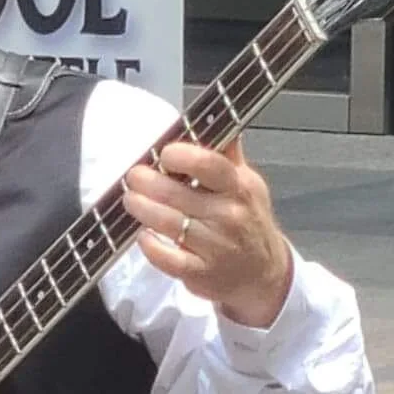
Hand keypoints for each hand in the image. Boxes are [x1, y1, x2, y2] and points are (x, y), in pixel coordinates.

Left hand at [122, 136, 292, 327]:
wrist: (263, 273)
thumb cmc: (249, 222)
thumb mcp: (249, 183)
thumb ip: (228, 155)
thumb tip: (216, 120)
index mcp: (238, 187)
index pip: (207, 164)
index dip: (179, 155)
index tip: (163, 154)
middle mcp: (227, 215)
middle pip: (177, 193)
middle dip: (147, 181)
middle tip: (133, 176)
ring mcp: (214, 246)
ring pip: (168, 223)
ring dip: (142, 209)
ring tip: (131, 200)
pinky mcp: (200, 273)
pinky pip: (167, 258)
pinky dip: (150, 246)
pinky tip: (144, 235)